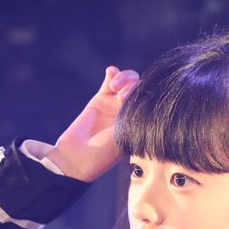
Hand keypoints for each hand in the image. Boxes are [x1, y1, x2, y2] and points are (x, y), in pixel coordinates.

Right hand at [47, 65, 139, 182]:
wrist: (78, 157)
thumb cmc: (104, 153)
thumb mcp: (126, 135)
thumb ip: (135, 115)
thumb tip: (148, 96)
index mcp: (139, 124)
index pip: (149, 101)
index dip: (144, 95)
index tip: (132, 102)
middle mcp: (129, 113)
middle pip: (140, 88)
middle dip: (132, 86)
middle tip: (121, 97)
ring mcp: (115, 105)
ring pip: (126, 82)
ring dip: (124, 78)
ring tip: (114, 87)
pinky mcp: (100, 100)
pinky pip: (109, 81)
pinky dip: (112, 72)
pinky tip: (111, 72)